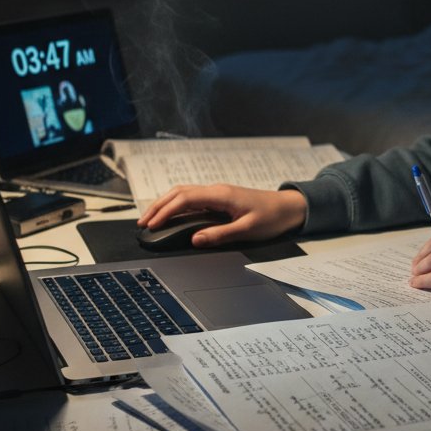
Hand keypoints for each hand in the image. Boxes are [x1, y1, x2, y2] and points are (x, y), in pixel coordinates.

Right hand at [137, 184, 307, 246]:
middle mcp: (216, 191)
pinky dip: (177, 205)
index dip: (165, 210)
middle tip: (142, 222)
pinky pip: (192, 198)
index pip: (185, 198)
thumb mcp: (247, 229)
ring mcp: (217, 193)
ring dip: (165, 204)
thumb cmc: (271, 217)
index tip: (151, 224)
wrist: (288, 207)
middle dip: (158, 206)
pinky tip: (170, 215)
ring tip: (150, 219)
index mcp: (220, 195)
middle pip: (179, 193)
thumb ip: (220, 234)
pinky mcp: (219, 198)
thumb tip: (195, 239)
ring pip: (184, 193)